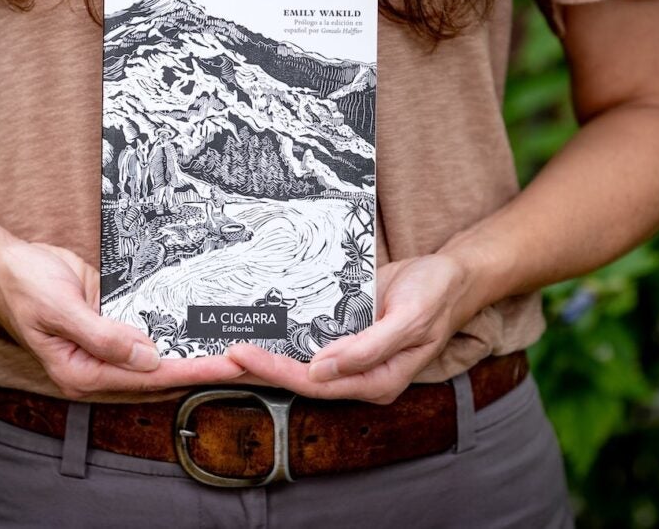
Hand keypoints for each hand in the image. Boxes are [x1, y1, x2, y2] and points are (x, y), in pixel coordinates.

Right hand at [0, 238, 245, 401]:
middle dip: (204, 371)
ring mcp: (108, 348)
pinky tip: (206, 327)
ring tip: (240, 352)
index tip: (228, 366)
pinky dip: (178, 332)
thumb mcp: (59, 309)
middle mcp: (98, 368)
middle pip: (161, 376)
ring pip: (161, 358)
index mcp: (82, 374)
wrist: (6, 261)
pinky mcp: (114, 325)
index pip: (149, 378)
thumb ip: (103, 336)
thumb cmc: (23, 286)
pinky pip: (152, 332)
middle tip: (250, 363)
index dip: (192, 371)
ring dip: (196, 354)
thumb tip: (148, 358)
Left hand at [225, 254, 480, 403]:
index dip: (275, 371)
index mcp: (375, 381)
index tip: (240, 353)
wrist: (451, 275)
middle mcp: (356, 374)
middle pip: (296, 379)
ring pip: (294, 361)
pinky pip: (302, 339)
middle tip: (208, 357)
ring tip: (212, 348)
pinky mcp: (340, 333)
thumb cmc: (436, 295)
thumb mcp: (411, 319)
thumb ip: (369, 348)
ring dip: (257, 357)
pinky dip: (276, 335)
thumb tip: (322, 370)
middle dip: (255, 369)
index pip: (314, 383)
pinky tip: (246, 327)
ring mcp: (346, 355)